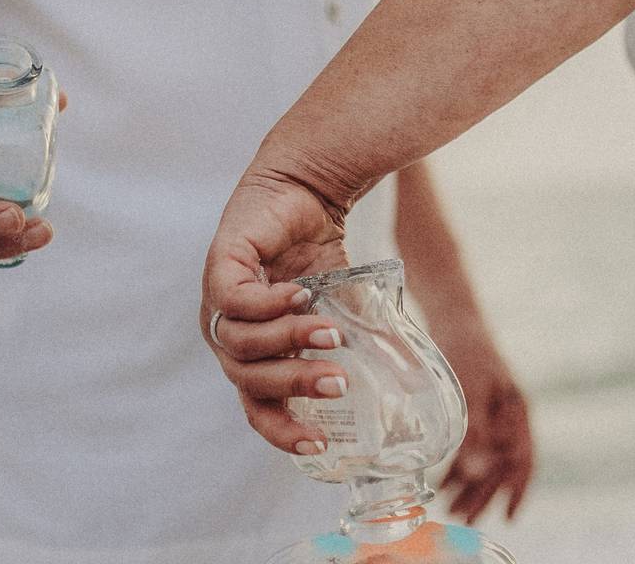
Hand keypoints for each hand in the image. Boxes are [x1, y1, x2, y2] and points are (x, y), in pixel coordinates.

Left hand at [201, 171, 353, 454]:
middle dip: (295, 385)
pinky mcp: (219, 266)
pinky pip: (233, 302)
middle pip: (248, 383)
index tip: (320, 445)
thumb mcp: (345, 307)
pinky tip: (300, 296)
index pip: (257, 408)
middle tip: (338, 379)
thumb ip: (367, 343)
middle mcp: (230, 335)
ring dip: (289, 342)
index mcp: (255, 355)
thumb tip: (416, 382)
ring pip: (239, 344)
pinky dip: (268, 306)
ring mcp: (218, 303)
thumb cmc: (320, 253)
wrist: (306, 190)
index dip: (283, 431)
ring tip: (330, 332)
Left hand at [440, 350, 533, 523]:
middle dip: (483, 495)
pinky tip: (441, 483)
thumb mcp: (471, 391)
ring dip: (467, 484)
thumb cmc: (466, 350)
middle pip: (499, 465)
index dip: (517, 490)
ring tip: (450, 509)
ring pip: (481, 458)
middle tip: (464, 519)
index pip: (523, 460)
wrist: (452, 317)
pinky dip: (455, 465)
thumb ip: (476, 429)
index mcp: (517, 413)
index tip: (508, 516)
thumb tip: (477, 472)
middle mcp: (505, 417)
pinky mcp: (467, 409)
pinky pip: (466, 445)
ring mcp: (487, 413)